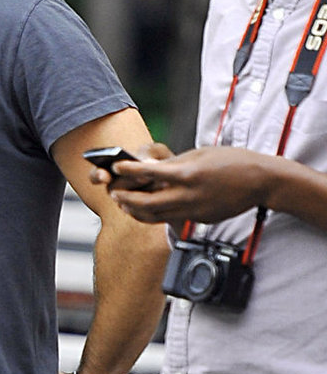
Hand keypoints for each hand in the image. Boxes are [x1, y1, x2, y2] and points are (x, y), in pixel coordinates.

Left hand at [99, 144, 275, 225]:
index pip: (150, 173)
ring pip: (155, 216)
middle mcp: (188, 195)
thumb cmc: (232, 161)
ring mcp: (193, 211)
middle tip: (114, 193)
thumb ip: (175, 164)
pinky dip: (156, 214)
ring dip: (136, 211)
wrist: (260, 181)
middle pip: (146, 203)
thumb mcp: (200, 154)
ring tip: (125, 205)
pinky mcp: (199, 220)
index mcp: (188, 174)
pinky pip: (172, 218)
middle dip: (125, 199)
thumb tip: (152, 168)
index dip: (130, 171)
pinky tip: (148, 209)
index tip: (117, 167)